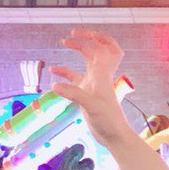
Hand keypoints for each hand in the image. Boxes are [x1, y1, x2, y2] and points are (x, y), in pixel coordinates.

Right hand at [48, 30, 133, 151]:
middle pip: (98, 49)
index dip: (93, 37)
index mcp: (103, 74)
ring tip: (64, 42)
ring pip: (87, 61)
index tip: (76, 34)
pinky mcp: (86, 94)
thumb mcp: (91, 106)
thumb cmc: (108, 120)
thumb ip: (73, 94)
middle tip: (71, 34)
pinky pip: (75, 78)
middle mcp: (100, 76)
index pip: (102, 48)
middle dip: (87, 38)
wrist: (114, 136)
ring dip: (78, 50)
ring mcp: (94, 84)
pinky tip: (54, 70)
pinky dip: (65, 72)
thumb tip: (54, 85)